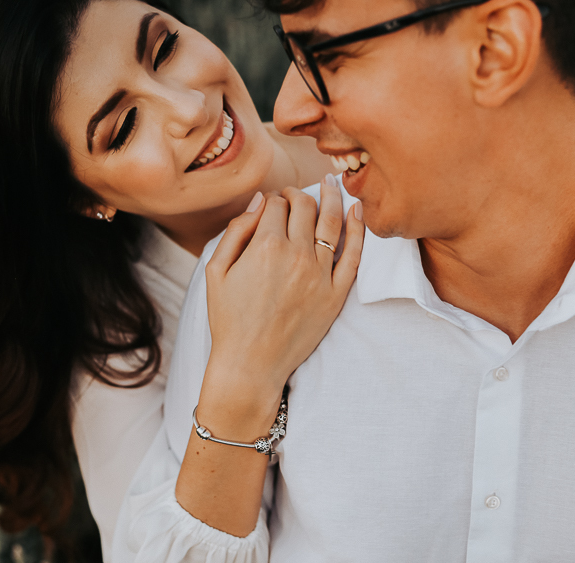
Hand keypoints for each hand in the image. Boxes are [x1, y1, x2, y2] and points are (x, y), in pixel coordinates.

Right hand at [203, 174, 363, 405]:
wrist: (251, 363)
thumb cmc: (229, 319)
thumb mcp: (216, 271)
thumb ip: (235, 231)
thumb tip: (258, 201)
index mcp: (263, 246)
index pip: (275, 205)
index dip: (272, 199)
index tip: (271, 205)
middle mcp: (295, 255)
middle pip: (305, 206)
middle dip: (299, 194)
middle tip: (295, 196)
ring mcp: (319, 274)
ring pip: (332, 222)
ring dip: (332, 197)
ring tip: (332, 185)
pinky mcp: (336, 294)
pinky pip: (354, 255)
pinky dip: (358, 229)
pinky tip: (357, 211)